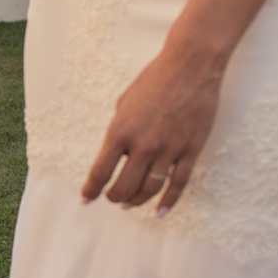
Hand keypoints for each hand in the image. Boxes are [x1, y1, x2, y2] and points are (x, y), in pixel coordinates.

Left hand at [81, 45, 225, 214]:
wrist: (190, 65)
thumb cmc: (154, 80)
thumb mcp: (124, 104)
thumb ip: (119, 131)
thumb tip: (116, 154)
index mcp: (120, 132)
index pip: (100, 172)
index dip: (91, 190)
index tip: (87, 199)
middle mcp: (142, 145)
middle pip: (124, 186)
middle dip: (114, 197)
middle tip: (112, 199)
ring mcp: (168, 150)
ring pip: (149, 189)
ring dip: (137, 201)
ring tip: (130, 204)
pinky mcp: (190, 150)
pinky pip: (178, 184)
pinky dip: (168, 201)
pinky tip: (160, 211)